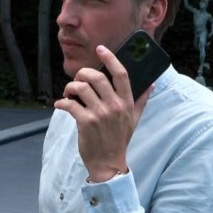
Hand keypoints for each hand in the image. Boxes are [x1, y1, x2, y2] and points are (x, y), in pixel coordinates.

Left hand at [55, 45, 151, 181]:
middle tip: (78, 79)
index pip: (121, 74)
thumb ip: (141, 100)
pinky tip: (61, 104)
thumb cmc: (119, 140)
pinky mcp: (85, 122)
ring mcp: (100, 114)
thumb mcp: (134, 119)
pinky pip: (70, 104)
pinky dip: (62, 102)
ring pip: (81, 88)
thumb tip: (151, 85)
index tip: (101, 49)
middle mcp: (114, 106)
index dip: (110, 58)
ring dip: (70, 87)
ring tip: (68, 93)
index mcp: (126, 102)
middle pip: (97, 77)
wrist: (109, 164)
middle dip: (83, 73)